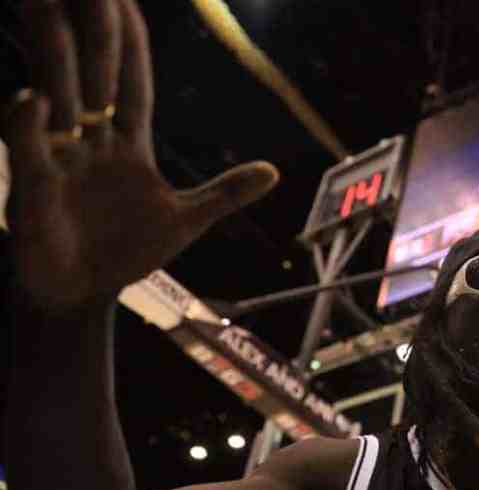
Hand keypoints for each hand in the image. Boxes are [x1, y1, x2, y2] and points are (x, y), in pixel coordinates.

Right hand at [5, 0, 278, 312]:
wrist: (83, 293)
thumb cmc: (127, 253)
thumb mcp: (185, 220)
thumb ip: (225, 193)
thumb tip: (274, 172)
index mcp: (125, 143)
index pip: (131, 82)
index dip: (132, 43)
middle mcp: (87, 140)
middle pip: (91, 74)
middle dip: (92, 32)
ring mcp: (58, 158)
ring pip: (54, 98)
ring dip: (57, 59)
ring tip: (56, 12)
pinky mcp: (33, 186)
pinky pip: (26, 147)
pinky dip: (27, 123)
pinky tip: (36, 98)